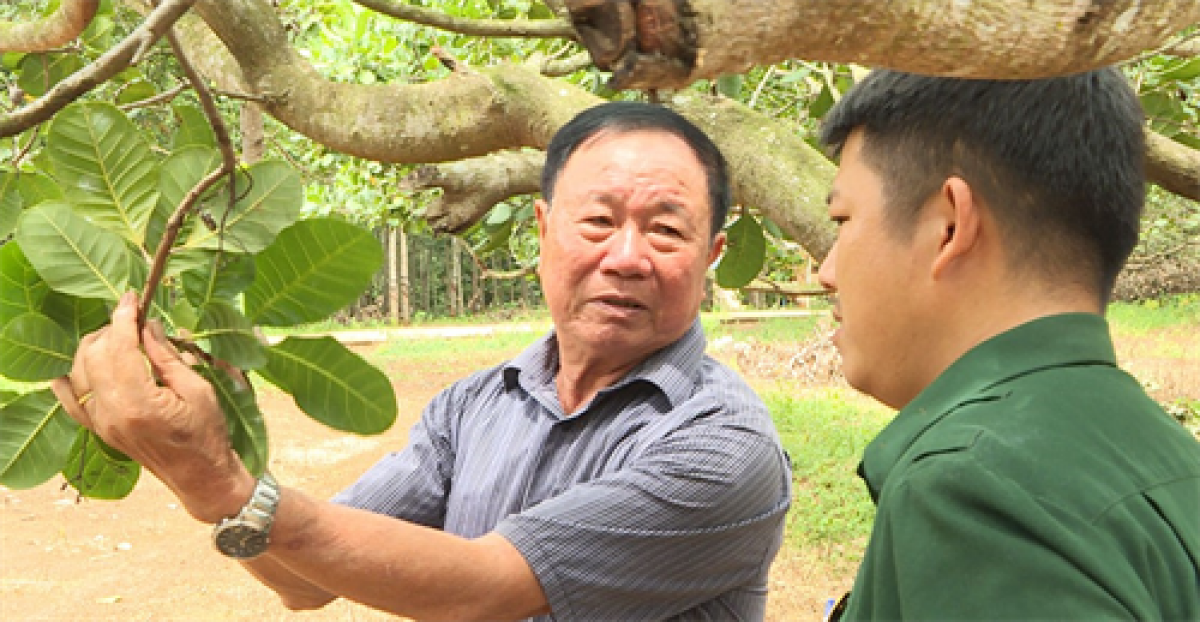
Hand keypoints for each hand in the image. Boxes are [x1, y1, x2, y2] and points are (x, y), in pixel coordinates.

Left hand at [50, 291, 253, 522]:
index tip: (130, 297)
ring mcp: (101, 423)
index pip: (121, 347)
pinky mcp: (99, 430)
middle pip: (95, 355)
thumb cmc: (207, 433)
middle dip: (111, 330)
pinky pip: (71, 400)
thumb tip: (148, 325)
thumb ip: (167, 357)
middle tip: (134, 320)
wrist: (200, 476)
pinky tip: (78, 364)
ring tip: (119, 339)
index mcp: (139, 402)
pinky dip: (70, 379)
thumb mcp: (196, 389)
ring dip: (94, 348)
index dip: (124, 317)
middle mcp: (112, 413)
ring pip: (79, 372)